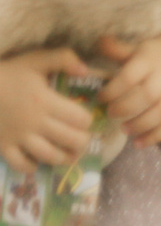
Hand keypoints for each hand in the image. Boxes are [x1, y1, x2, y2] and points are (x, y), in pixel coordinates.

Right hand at [0, 48, 97, 173]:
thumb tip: (86, 71)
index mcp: (46, 101)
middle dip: (82, 141)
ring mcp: (18, 137)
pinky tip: (37, 162)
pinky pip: (20, 164)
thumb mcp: (35, 59)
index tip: (85, 120)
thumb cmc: (7, 74)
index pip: (80, 119)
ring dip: (63, 158)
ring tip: (69, 154)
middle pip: (70, 140)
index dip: (87, 121)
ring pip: (49, 155)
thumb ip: (63, 58)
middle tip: (82, 139)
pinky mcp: (3, 146)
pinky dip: (32, 166)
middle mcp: (35, 122)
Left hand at [96, 27, 160, 149]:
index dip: (114, 89)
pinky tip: (139, 144)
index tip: (100, 97)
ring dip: (142, 124)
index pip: (131, 76)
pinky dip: (156, 136)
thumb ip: (117, 49)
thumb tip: (98, 41)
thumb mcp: (135, 47)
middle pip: (149, 95)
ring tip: (124, 130)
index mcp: (149, 62)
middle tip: (110, 114)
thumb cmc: (152, 53)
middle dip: (127, 108)